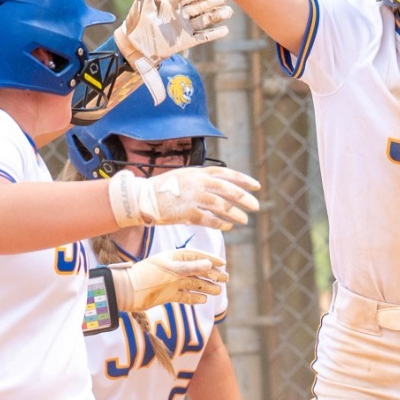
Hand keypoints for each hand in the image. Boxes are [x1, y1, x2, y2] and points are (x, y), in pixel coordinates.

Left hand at [108, 248, 227, 310]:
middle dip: (212, 274)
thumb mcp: (169, 269)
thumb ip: (190, 267)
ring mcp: (172, 282)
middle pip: (198, 270)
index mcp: (175, 258)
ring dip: (206, 287)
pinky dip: (194, 298)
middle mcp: (175, 269)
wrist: (127, 292)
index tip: (222, 263)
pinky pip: (185, 296)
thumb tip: (209, 264)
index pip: (196, 256)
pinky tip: (204, 300)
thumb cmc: (147, 275)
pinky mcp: (168, 295)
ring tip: (219, 291)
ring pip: (193, 284)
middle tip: (226, 278)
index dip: (210, 259)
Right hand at [110, 165, 260, 230]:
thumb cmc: (166, 188)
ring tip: (244, 220)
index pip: (226, 174)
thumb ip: (203, 179)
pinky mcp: (186, 213)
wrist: (143, 198)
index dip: (243, 180)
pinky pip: (209, 220)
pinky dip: (220, 224)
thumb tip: (224, 185)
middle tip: (256, 207)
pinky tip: (228, 227)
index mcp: (198, 172)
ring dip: (235, 214)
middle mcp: (197, 183)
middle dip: (244, 199)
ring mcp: (192, 198)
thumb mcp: (186, 176)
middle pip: (228, 190)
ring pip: (221, 207)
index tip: (257, 186)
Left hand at [112, 0, 233, 102]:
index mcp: (170, 3)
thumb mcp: (142, 6)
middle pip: (200, 4)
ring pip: (204, 19)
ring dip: (216, 15)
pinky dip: (214, 34)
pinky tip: (225, 30)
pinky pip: (203, 37)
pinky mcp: (186, 41)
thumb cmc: (135, 25)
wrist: (134, 47)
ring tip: (229, 11)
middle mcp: (180, 14)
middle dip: (212, 0)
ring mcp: (184, 27)